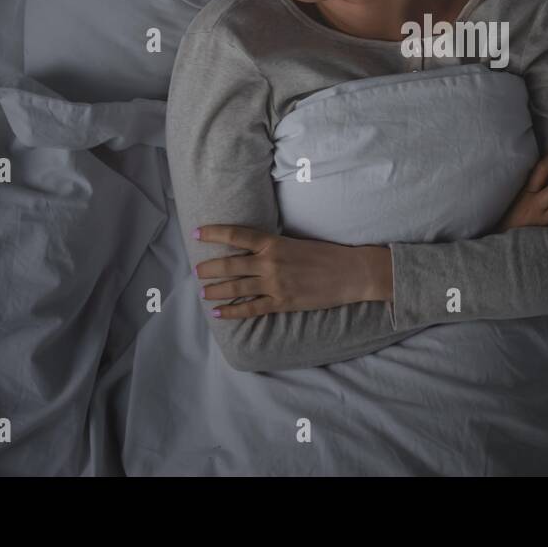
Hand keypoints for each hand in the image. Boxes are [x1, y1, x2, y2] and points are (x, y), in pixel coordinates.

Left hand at [193, 226, 387, 318]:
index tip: (197, 234)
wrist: (350, 273)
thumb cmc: (326, 255)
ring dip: (216, 290)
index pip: (237, 235)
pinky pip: (251, 308)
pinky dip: (233, 311)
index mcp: (274, 243)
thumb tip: (252, 250)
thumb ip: (273, 246)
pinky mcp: (282, 302)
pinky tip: (219, 313)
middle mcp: (270, 262)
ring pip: (236, 286)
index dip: (214, 233)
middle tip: (196, 270)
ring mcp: (275, 284)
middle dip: (209, 268)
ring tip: (203, 292)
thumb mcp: (296, 242)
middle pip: (230, 264)